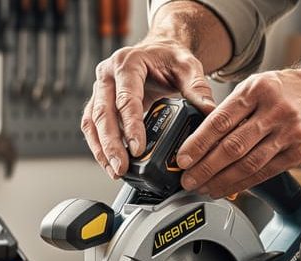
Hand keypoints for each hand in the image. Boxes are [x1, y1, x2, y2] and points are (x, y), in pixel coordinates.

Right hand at [80, 39, 216, 178]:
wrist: (157, 50)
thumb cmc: (168, 56)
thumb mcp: (188, 66)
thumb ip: (197, 87)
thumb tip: (209, 110)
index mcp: (127, 63)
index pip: (125, 98)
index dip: (131, 125)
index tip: (138, 148)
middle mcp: (107, 75)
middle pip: (102, 113)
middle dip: (110, 144)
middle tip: (121, 167)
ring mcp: (99, 89)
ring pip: (92, 122)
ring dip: (100, 149)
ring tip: (114, 171)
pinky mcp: (98, 103)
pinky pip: (92, 126)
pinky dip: (98, 146)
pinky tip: (109, 163)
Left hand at [176, 69, 300, 197]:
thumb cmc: (285, 90)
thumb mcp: (256, 85)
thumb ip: (231, 108)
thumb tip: (197, 136)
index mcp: (257, 90)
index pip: (221, 120)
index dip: (199, 143)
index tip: (182, 158)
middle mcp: (274, 112)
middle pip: (233, 146)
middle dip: (206, 167)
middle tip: (188, 180)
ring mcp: (289, 134)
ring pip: (249, 164)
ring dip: (221, 180)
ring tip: (203, 188)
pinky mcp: (299, 153)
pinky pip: (265, 173)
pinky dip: (242, 184)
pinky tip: (226, 189)